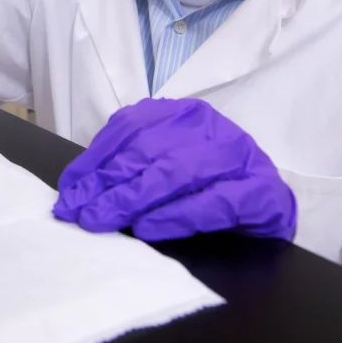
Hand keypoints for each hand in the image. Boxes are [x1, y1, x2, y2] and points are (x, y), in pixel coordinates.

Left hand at [52, 98, 295, 240]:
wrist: (274, 205)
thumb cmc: (212, 185)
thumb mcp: (167, 166)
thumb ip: (130, 168)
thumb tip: (77, 189)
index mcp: (183, 114)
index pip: (130, 129)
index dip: (95, 159)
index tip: (68, 191)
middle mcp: (210, 128)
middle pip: (148, 152)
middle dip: (106, 183)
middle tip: (77, 212)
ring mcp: (238, 156)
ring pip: (176, 173)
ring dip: (133, 199)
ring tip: (102, 220)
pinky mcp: (259, 191)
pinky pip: (212, 202)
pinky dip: (176, 215)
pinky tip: (149, 229)